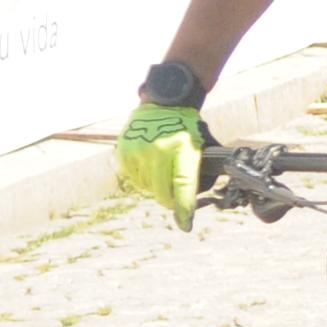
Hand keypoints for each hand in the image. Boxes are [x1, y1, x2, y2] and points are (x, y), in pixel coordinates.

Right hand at [117, 101, 204, 228]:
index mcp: (181, 148)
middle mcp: (157, 151)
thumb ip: (203, 172)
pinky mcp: (124, 152)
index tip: (185, 225)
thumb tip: (199, 201)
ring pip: (147, 187)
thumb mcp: (202, 145)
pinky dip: (144, 178)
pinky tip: (151, 165)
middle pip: (162, 192)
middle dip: (171, 201)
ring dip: (156, 187)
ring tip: (164, 171)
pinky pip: (134, 178)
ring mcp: (137, 151)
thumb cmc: (188, 127)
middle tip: (176, 200)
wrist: (165, 101)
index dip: (184, 208)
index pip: (183, 186)